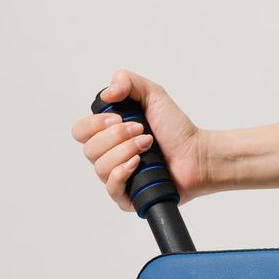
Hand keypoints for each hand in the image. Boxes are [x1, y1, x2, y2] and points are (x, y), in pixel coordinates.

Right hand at [72, 72, 203, 212]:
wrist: (197, 154)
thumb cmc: (176, 129)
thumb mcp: (153, 94)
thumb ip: (127, 81)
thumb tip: (106, 94)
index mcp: (108, 135)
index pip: (81, 131)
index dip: (95, 124)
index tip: (119, 118)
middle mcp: (109, 156)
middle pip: (88, 149)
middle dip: (116, 137)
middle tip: (141, 131)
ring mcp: (118, 178)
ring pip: (100, 167)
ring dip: (125, 151)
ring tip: (148, 145)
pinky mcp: (128, 197)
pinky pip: (111, 188)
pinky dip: (123, 172)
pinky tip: (139, 163)